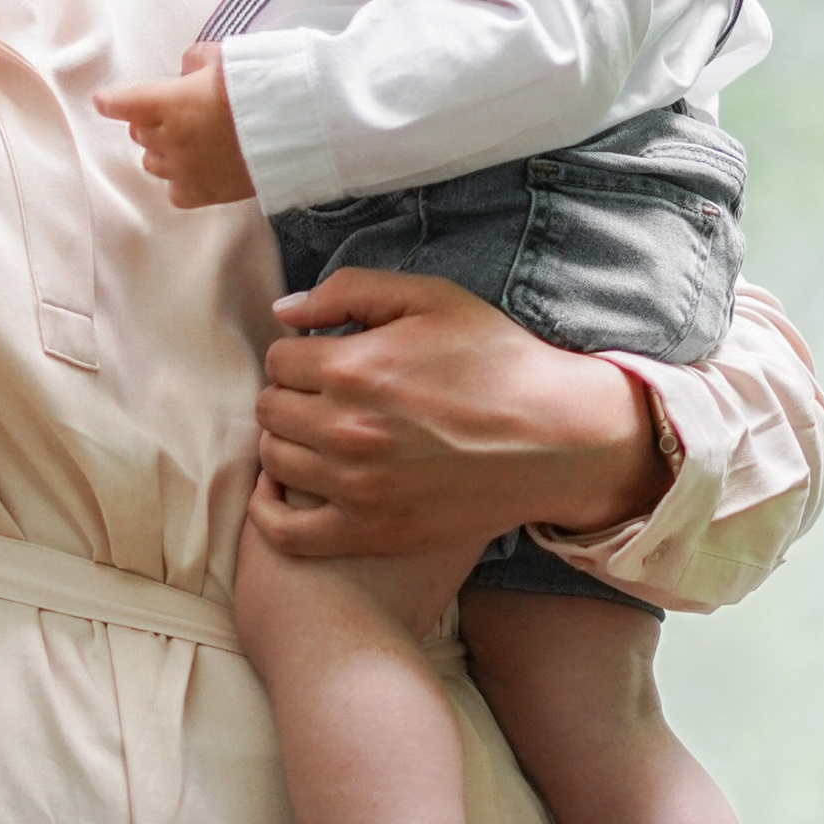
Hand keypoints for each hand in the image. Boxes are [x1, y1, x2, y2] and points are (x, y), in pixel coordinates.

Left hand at [93, 47, 254, 207]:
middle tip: (174, 112)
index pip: (120, 103)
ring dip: (163, 150)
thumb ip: (195, 61)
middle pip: (139, 133)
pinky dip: (180, 181)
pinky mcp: (204, 193)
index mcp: (167, 102)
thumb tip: (186, 71)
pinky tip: (197, 169)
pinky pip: (175, 192)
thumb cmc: (259, 86)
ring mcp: (184, 169)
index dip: (110, 101)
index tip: (104, 101)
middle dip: (149, 122)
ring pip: (153, 163)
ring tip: (189, 141)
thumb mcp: (224, 57)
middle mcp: (168, 138)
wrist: (296, 127)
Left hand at [247, 266, 666, 567]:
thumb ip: (349, 290)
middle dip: (293, 393)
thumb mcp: (430, 298)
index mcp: (354, 367)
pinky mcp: (370, 531)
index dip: (301, 353)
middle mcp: (345, 430)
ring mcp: (355, 487)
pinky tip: (283, 488)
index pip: (279, 358)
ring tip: (321, 432)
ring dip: (288, 440)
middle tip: (328, 394)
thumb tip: (284, 311)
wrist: (554, 436)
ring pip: (274, 459)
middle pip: (270, 408)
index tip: (328, 359)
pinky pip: (285, 532)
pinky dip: (269, 511)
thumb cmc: (495, 359)